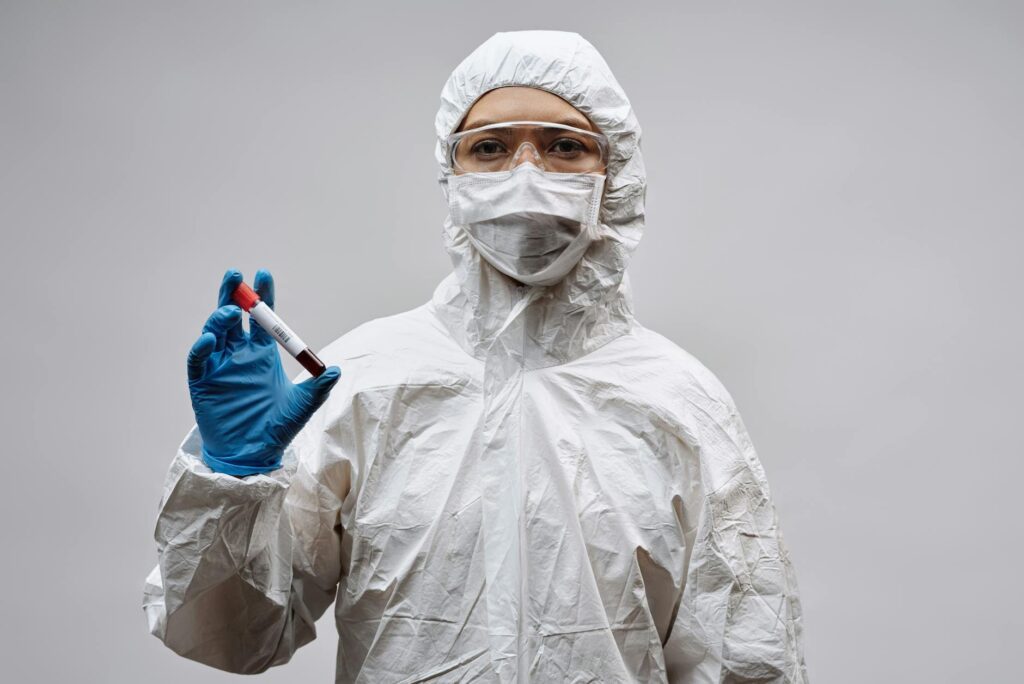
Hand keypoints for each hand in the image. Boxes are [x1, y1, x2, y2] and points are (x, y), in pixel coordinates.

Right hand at [186, 269, 340, 475]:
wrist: (253, 454)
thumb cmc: (278, 429)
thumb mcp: (303, 406)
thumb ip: (317, 387)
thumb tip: (336, 370)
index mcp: (262, 354)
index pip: (262, 320)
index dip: (263, 297)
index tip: (264, 275)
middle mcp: (239, 356)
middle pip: (233, 317)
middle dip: (233, 295)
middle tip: (236, 276)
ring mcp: (219, 367)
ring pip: (214, 333)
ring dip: (219, 319)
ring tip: (229, 313)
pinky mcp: (202, 383)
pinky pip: (198, 360)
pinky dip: (202, 348)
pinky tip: (210, 340)